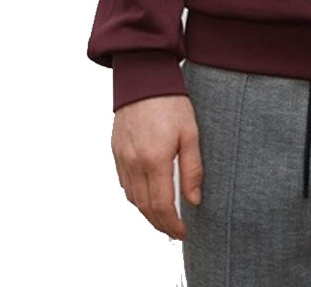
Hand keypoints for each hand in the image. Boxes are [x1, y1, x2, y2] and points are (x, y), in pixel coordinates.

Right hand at [111, 94, 203, 238]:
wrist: (144, 77)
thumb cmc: (171, 102)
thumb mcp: (191, 133)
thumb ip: (192, 169)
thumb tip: (194, 200)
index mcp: (155, 159)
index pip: (161, 205)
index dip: (172, 224)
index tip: (183, 232)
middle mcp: (134, 162)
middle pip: (145, 207)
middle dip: (160, 224)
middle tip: (174, 231)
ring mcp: (122, 157)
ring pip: (132, 198)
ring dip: (147, 213)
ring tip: (163, 218)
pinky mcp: (116, 151)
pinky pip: (124, 183)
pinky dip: (136, 196)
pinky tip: (148, 196)